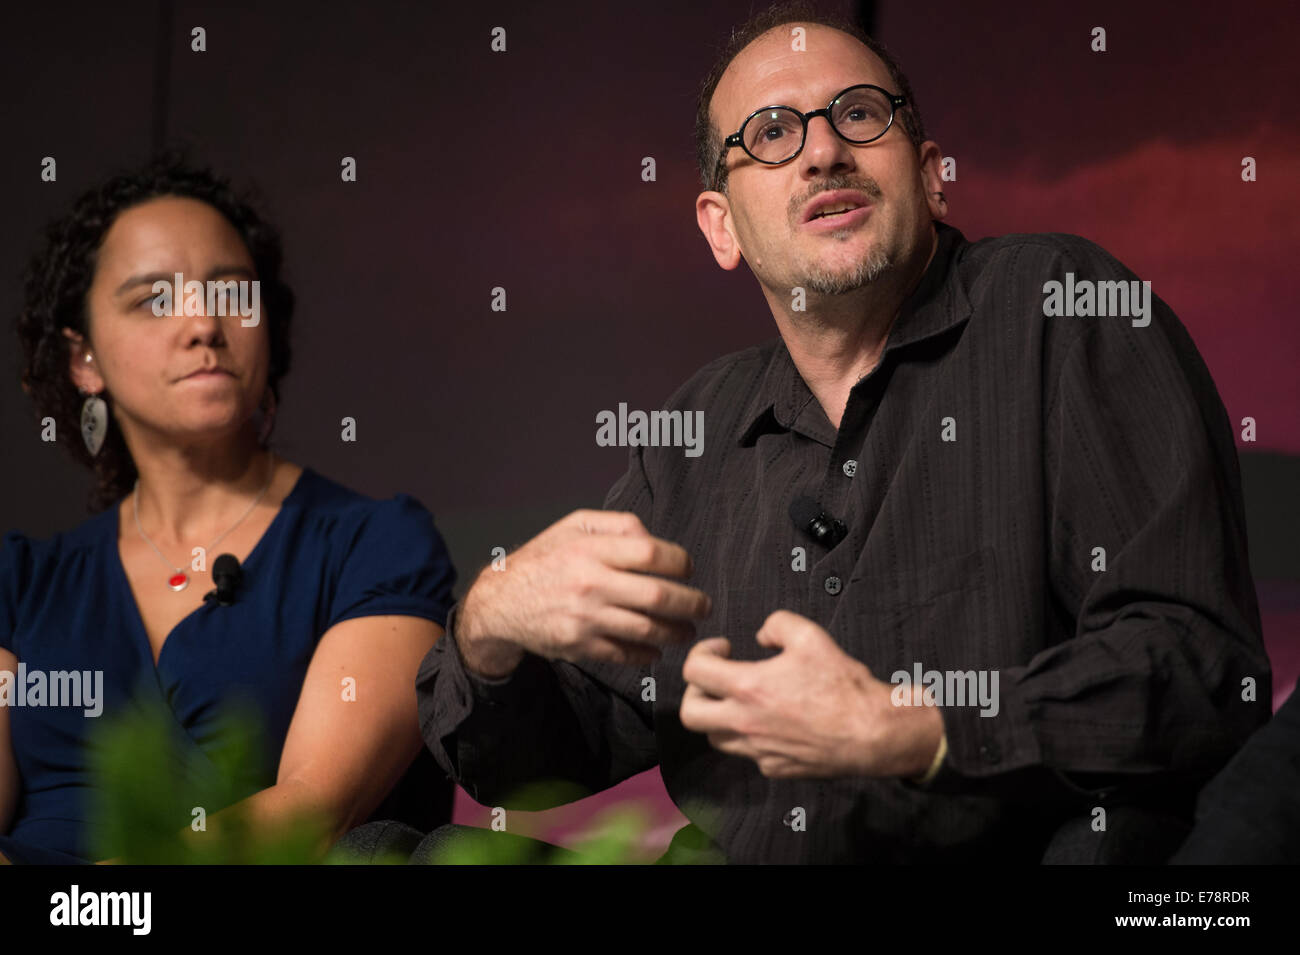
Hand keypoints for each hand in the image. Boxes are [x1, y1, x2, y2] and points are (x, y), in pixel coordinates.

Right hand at [457, 509, 711, 676]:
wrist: (501, 602)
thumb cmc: (545, 559)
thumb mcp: (575, 526)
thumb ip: (618, 525)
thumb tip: (655, 541)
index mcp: (591, 549)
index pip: (651, 554)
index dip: (680, 562)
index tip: (688, 569)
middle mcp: (590, 583)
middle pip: (658, 596)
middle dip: (691, 603)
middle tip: (703, 606)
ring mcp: (585, 618)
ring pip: (647, 630)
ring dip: (677, 632)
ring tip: (688, 630)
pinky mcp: (580, 646)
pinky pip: (626, 654)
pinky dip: (648, 654)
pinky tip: (658, 648)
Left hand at [679, 610, 942, 778]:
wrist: (871, 733)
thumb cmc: (843, 686)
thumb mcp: (810, 636)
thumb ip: (776, 624)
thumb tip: (760, 636)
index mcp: (748, 688)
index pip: (694, 671)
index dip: (702, 652)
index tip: (723, 648)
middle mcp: (744, 723)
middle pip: (690, 714)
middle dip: (695, 692)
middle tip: (717, 679)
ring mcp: (757, 750)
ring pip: (714, 738)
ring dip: (719, 717)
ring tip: (742, 701)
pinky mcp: (773, 768)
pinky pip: (747, 754)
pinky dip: (750, 737)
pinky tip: (772, 723)